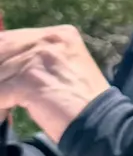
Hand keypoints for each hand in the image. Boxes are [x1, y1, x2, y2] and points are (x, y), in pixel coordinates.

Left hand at [0, 25, 110, 141]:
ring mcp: (39, 58)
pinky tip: (5, 114)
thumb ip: (37, 57)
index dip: (1, 59)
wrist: (100, 121)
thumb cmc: (82, 99)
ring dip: (0, 91)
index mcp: (60, 34)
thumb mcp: (63, 66)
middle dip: (0, 75)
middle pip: (1, 51)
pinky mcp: (29, 80)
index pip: (10, 38)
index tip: (3, 76)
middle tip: (4, 90)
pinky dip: (0, 105)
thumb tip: (4, 64)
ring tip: (6, 104)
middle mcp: (50, 39)